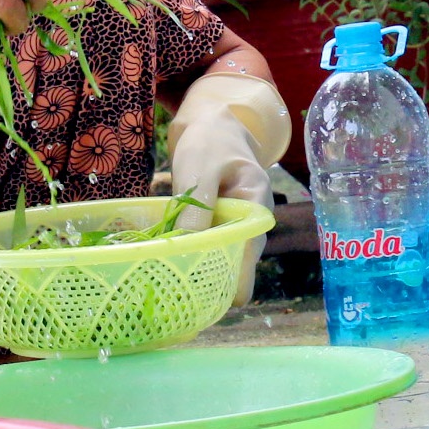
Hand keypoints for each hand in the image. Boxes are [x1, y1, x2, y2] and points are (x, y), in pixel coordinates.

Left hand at [166, 69, 290, 305]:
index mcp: (257, 205)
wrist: (212, 128)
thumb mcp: (200, 169)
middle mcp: (252, 223)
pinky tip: (172, 270)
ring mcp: (236, 229)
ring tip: (175, 289)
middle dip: (217, 280)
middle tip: (187, 299)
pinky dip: (193, 258)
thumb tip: (190, 246)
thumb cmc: (210, 144)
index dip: (237, 275)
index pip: (251, 249)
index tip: (222, 300)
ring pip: (223, 261)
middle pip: (240, 263)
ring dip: (202, 272)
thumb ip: (197, 205)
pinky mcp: (219, 231)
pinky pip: (209, 252)